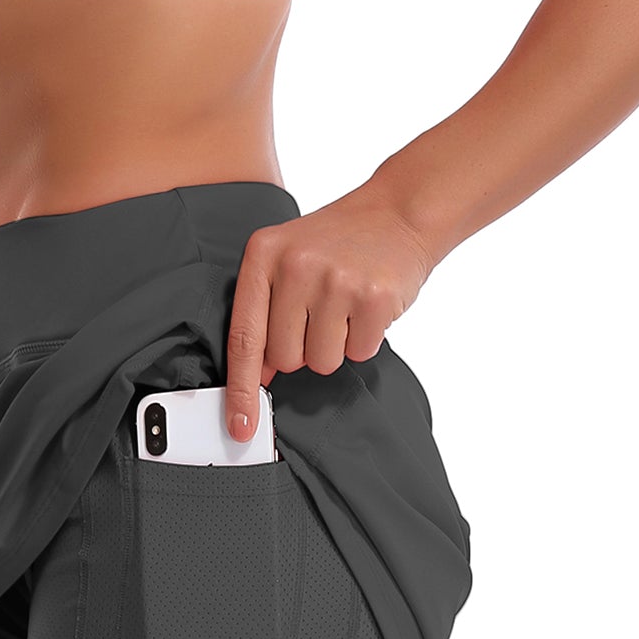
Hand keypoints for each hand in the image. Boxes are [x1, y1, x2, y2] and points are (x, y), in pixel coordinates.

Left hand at [223, 188, 435, 438]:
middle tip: (322, 313)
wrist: (399, 212)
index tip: (240, 426)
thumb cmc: (338, 243)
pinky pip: (359, 353)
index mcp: (263, 254)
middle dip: (304, 349)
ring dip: (337, 345)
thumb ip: (266, 311)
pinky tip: (367, 306)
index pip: (244, 336)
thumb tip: (258, 376)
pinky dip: (365, 339)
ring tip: (346, 305)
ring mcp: (335, 280)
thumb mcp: (288, 259)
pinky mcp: (373, 297)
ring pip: (322, 362)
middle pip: (285, 359)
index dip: (241, 388)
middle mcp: (295, 265)